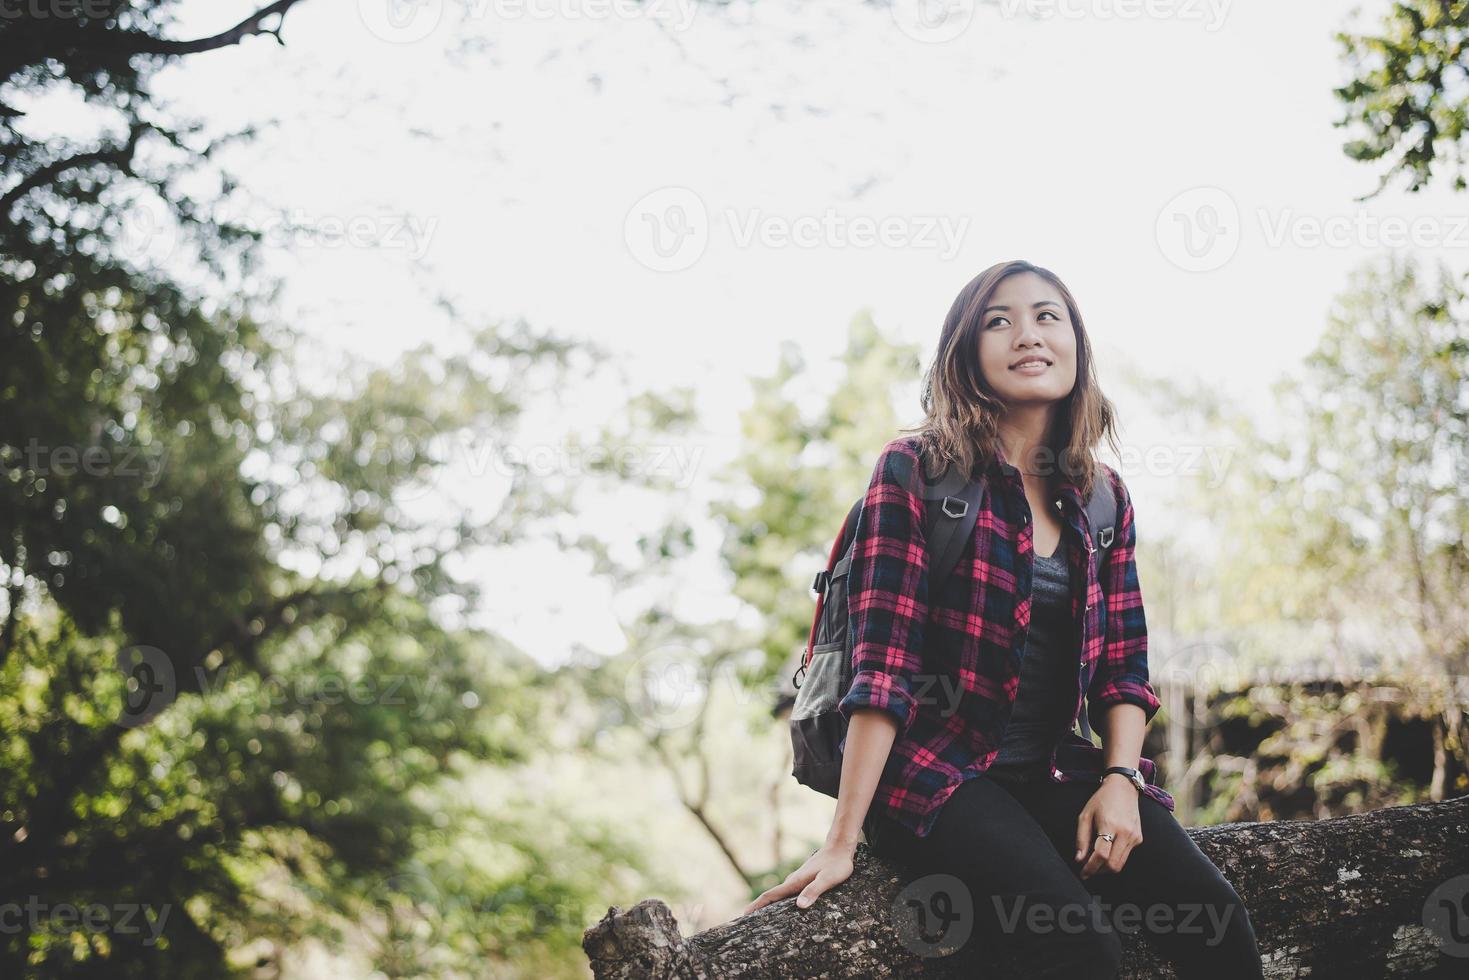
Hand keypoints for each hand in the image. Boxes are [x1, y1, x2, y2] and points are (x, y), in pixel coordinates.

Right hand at [741, 840, 855, 914]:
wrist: (840, 847)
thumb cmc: (836, 865)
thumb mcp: (828, 879)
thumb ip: (814, 891)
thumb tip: (799, 906)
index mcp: (795, 883)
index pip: (771, 895)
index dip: (757, 905)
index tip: (744, 914)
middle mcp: (793, 881)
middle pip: (772, 897)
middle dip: (759, 909)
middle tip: (749, 923)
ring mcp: (797, 880)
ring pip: (780, 895)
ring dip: (770, 906)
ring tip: (763, 919)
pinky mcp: (803, 880)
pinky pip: (788, 893)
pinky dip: (781, 901)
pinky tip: (786, 908)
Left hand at [1074, 777, 1142, 878]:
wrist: (1123, 788)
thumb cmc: (1101, 800)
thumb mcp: (1085, 815)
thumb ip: (1081, 839)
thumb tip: (1079, 859)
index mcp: (1110, 825)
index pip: (1101, 855)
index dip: (1090, 868)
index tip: (1083, 873)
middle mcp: (1125, 833)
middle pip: (1113, 865)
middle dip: (1098, 871)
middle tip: (1087, 870)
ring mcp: (1134, 837)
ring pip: (1121, 864)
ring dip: (1106, 868)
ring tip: (1094, 862)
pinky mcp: (1138, 838)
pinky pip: (1125, 856)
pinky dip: (1114, 859)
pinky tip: (1105, 852)